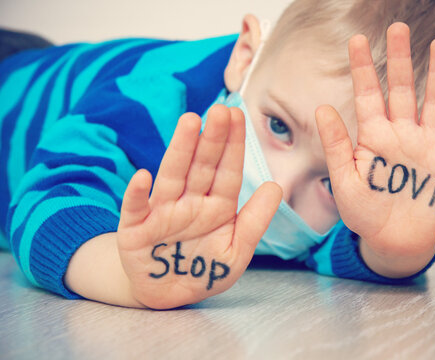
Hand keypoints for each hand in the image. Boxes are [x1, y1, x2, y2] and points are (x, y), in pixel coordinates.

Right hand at [117, 105, 281, 308]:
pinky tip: (143, 177)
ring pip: (172, 177)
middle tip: (220, 110)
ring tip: (190, 123)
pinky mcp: (135, 230)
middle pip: (201, 166)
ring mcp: (162, 213)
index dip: (233, 144)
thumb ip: (255, 222)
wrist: (169, 295)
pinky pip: (134, 210)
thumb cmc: (204, 270)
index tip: (238, 115)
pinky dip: (137, 195)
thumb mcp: (237, 251)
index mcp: (216, 206)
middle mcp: (190, 203)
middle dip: (212, 139)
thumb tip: (275, 186)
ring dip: (180, 151)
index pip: (227, 171)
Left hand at [315, 23, 434, 277]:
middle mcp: (402, 135)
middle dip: (401, 59)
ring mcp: (428, 146)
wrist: (393, 241)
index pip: (368, 94)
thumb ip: (336, 145)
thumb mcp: (344, 180)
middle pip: (403, 89)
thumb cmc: (365, 213)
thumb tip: (321, 107)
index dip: (363, 68)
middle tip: (399, 27)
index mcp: (374, 137)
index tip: (356, 40)